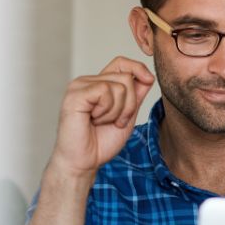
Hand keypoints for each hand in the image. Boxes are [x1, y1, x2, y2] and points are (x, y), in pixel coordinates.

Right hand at [49, 57, 154, 177]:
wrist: (84, 162)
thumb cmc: (100, 143)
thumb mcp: (127, 116)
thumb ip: (136, 96)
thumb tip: (148, 76)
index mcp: (98, 84)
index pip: (122, 63)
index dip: (138, 68)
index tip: (149, 80)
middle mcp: (87, 81)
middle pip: (126, 77)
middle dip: (129, 104)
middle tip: (115, 121)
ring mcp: (79, 86)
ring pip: (119, 86)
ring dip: (117, 111)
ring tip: (102, 122)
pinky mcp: (75, 95)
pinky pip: (105, 92)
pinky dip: (106, 111)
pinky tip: (94, 120)